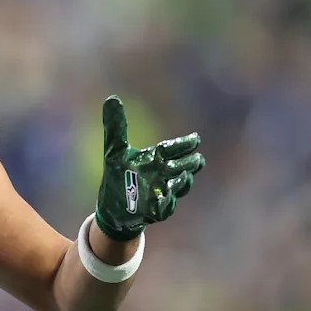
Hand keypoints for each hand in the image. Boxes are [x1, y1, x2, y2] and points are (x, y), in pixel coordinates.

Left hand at [94, 95, 204, 241]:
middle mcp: (160, 175)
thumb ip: (116, 126)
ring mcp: (160, 193)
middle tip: (198, 160)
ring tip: (186, 176)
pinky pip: (164, 208)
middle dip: (189, 164)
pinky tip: (167, 198)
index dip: (184, 145)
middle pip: (180, 168)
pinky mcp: (154, 211)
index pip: (171, 149)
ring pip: (177, 187)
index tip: (195, 139)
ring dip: (182, 183)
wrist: (113, 207)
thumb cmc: (117, 175)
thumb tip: (112, 99)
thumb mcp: (114, 150)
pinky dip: (167, 203)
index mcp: (154, 160)